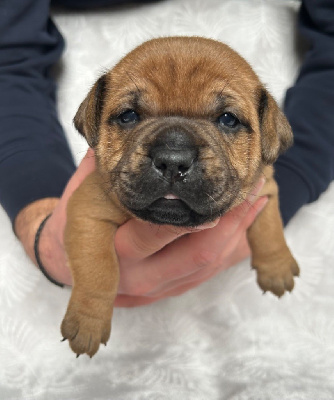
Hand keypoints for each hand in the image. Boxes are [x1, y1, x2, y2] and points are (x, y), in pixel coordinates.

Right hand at [16, 149, 266, 303]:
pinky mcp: (179, 286)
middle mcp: (143, 277)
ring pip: (212, 261)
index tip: (218, 180)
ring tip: (259, 194)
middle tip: (255, 184)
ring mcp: (164, 286)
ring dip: (240, 227)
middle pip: (197, 252)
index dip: (191, 209)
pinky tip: (248, 217)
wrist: (75, 262)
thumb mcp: (84, 196)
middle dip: (232, 219)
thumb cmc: (80, 224)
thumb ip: (106, 167)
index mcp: (117, 252)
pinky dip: (235, 241)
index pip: (157, 231)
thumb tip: (129, 126)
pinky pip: (214, 267)